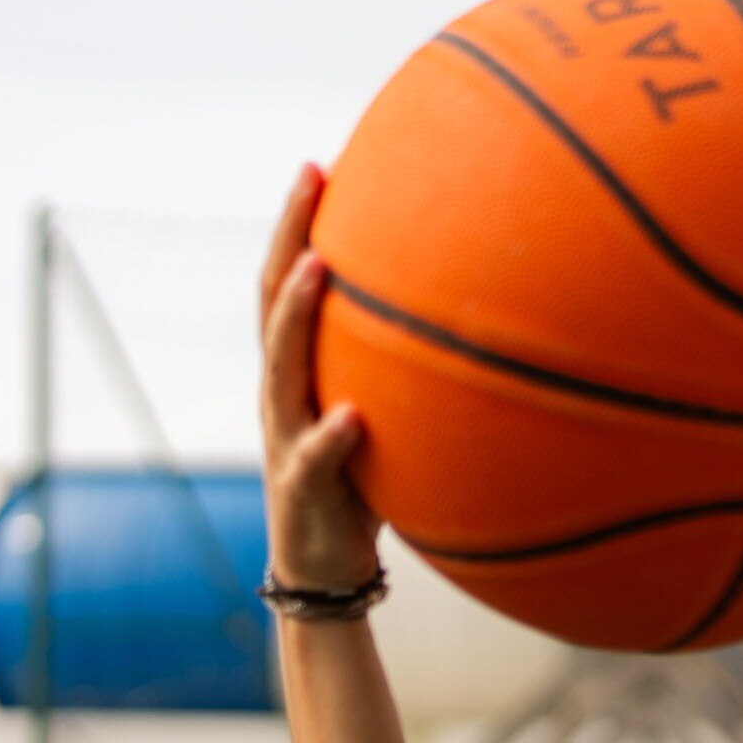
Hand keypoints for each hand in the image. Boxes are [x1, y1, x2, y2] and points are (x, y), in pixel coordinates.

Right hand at [258, 166, 379, 591]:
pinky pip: (315, 461)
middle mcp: (281, 397)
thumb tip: (470, 328)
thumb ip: (401, 378)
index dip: (297, 227)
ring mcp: (286, 441)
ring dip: (297, 317)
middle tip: (309, 176)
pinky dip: (332, 439)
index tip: (319, 166)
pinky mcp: (302, 493)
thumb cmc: (360, 492)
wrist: (324, 576)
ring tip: (319, 268)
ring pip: (280, 370)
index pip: (287, 286)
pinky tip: (354, 417)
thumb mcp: (381, 421)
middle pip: (271, 302)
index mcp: (299, 376)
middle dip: (288, 236)